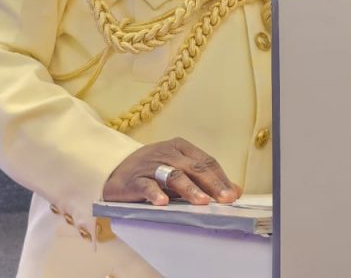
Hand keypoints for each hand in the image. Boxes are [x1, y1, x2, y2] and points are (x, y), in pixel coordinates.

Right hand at [102, 137, 241, 206]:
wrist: (114, 170)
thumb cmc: (152, 171)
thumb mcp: (179, 170)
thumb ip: (204, 179)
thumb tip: (235, 191)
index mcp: (180, 147)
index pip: (206, 161)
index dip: (221, 178)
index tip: (233, 195)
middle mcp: (167, 152)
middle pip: (194, 168)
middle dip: (212, 184)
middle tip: (226, 199)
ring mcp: (150, 165)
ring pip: (174, 175)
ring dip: (190, 189)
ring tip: (203, 202)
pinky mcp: (134, 179)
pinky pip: (147, 186)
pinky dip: (155, 194)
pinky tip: (163, 203)